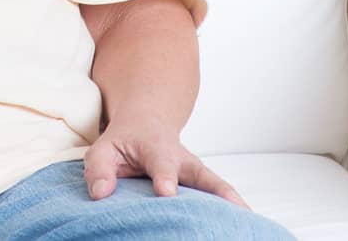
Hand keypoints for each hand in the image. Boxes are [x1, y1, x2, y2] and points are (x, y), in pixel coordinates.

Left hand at [83, 118, 247, 207]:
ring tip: (247, 219)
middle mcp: (181, 159)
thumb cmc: (123, 142)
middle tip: (225, 210)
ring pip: (216, 185)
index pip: (160, 162)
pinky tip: (245, 223)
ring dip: (231, 201)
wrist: (146, 124)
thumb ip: (99, 169)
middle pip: (200, 174)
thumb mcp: (103, 148)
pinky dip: (233, 208)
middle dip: (213, 190)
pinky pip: (220, 195)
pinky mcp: (203, 183)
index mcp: (155, 147)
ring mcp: (196, 172)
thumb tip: (100, 194)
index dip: (165, 177)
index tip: (166, 192)